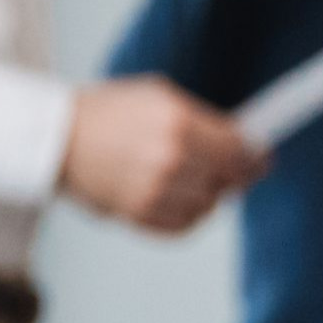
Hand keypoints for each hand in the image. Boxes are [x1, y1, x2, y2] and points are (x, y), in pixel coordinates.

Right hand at [62, 77, 264, 232]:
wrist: (58, 138)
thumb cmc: (106, 112)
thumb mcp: (160, 96)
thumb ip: (202, 119)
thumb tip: (238, 141)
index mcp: (178, 124)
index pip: (238, 149)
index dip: (256, 155)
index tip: (263, 158)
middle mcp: (170, 161)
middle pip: (228, 180)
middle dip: (235, 175)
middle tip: (236, 169)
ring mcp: (155, 192)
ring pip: (208, 206)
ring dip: (209, 195)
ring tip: (195, 179)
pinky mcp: (139, 216)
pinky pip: (183, 225)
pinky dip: (188, 215)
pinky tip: (180, 197)